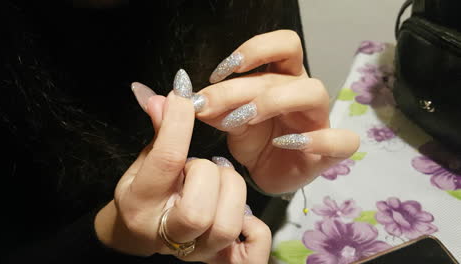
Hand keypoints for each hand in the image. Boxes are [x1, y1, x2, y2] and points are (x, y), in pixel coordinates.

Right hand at [95, 78, 270, 263]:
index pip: (166, 162)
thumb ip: (159, 133)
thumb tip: (167, 98)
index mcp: (140, 204)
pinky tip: (242, 214)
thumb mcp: (143, 162)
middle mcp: (167, 234)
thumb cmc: (145, 194)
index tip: (184, 97)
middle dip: (208, 174)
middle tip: (202, 166)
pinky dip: (254, 229)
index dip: (179, 124)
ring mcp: (197, 252)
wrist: (142, 234)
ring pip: (227, 225)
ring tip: (220, 182)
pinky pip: (253, 249)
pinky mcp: (222, 260)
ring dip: (231, 192)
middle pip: (199, 210)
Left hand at [194, 30, 359, 193]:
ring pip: (314, 92)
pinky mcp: (328, 152)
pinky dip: (316, 140)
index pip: (285, 44)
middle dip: (243, 87)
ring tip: (244, 119)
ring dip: (274, 101)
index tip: (218, 73)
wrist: (264, 174)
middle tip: (210, 104)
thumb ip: (212, 108)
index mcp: (283, 78)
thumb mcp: (228, 121)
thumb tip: (181, 98)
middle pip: (286, 73)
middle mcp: (302, 94)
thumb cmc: (253, 141)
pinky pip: (341, 140)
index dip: (255, 49)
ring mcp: (319, 121)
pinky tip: (284, 144)